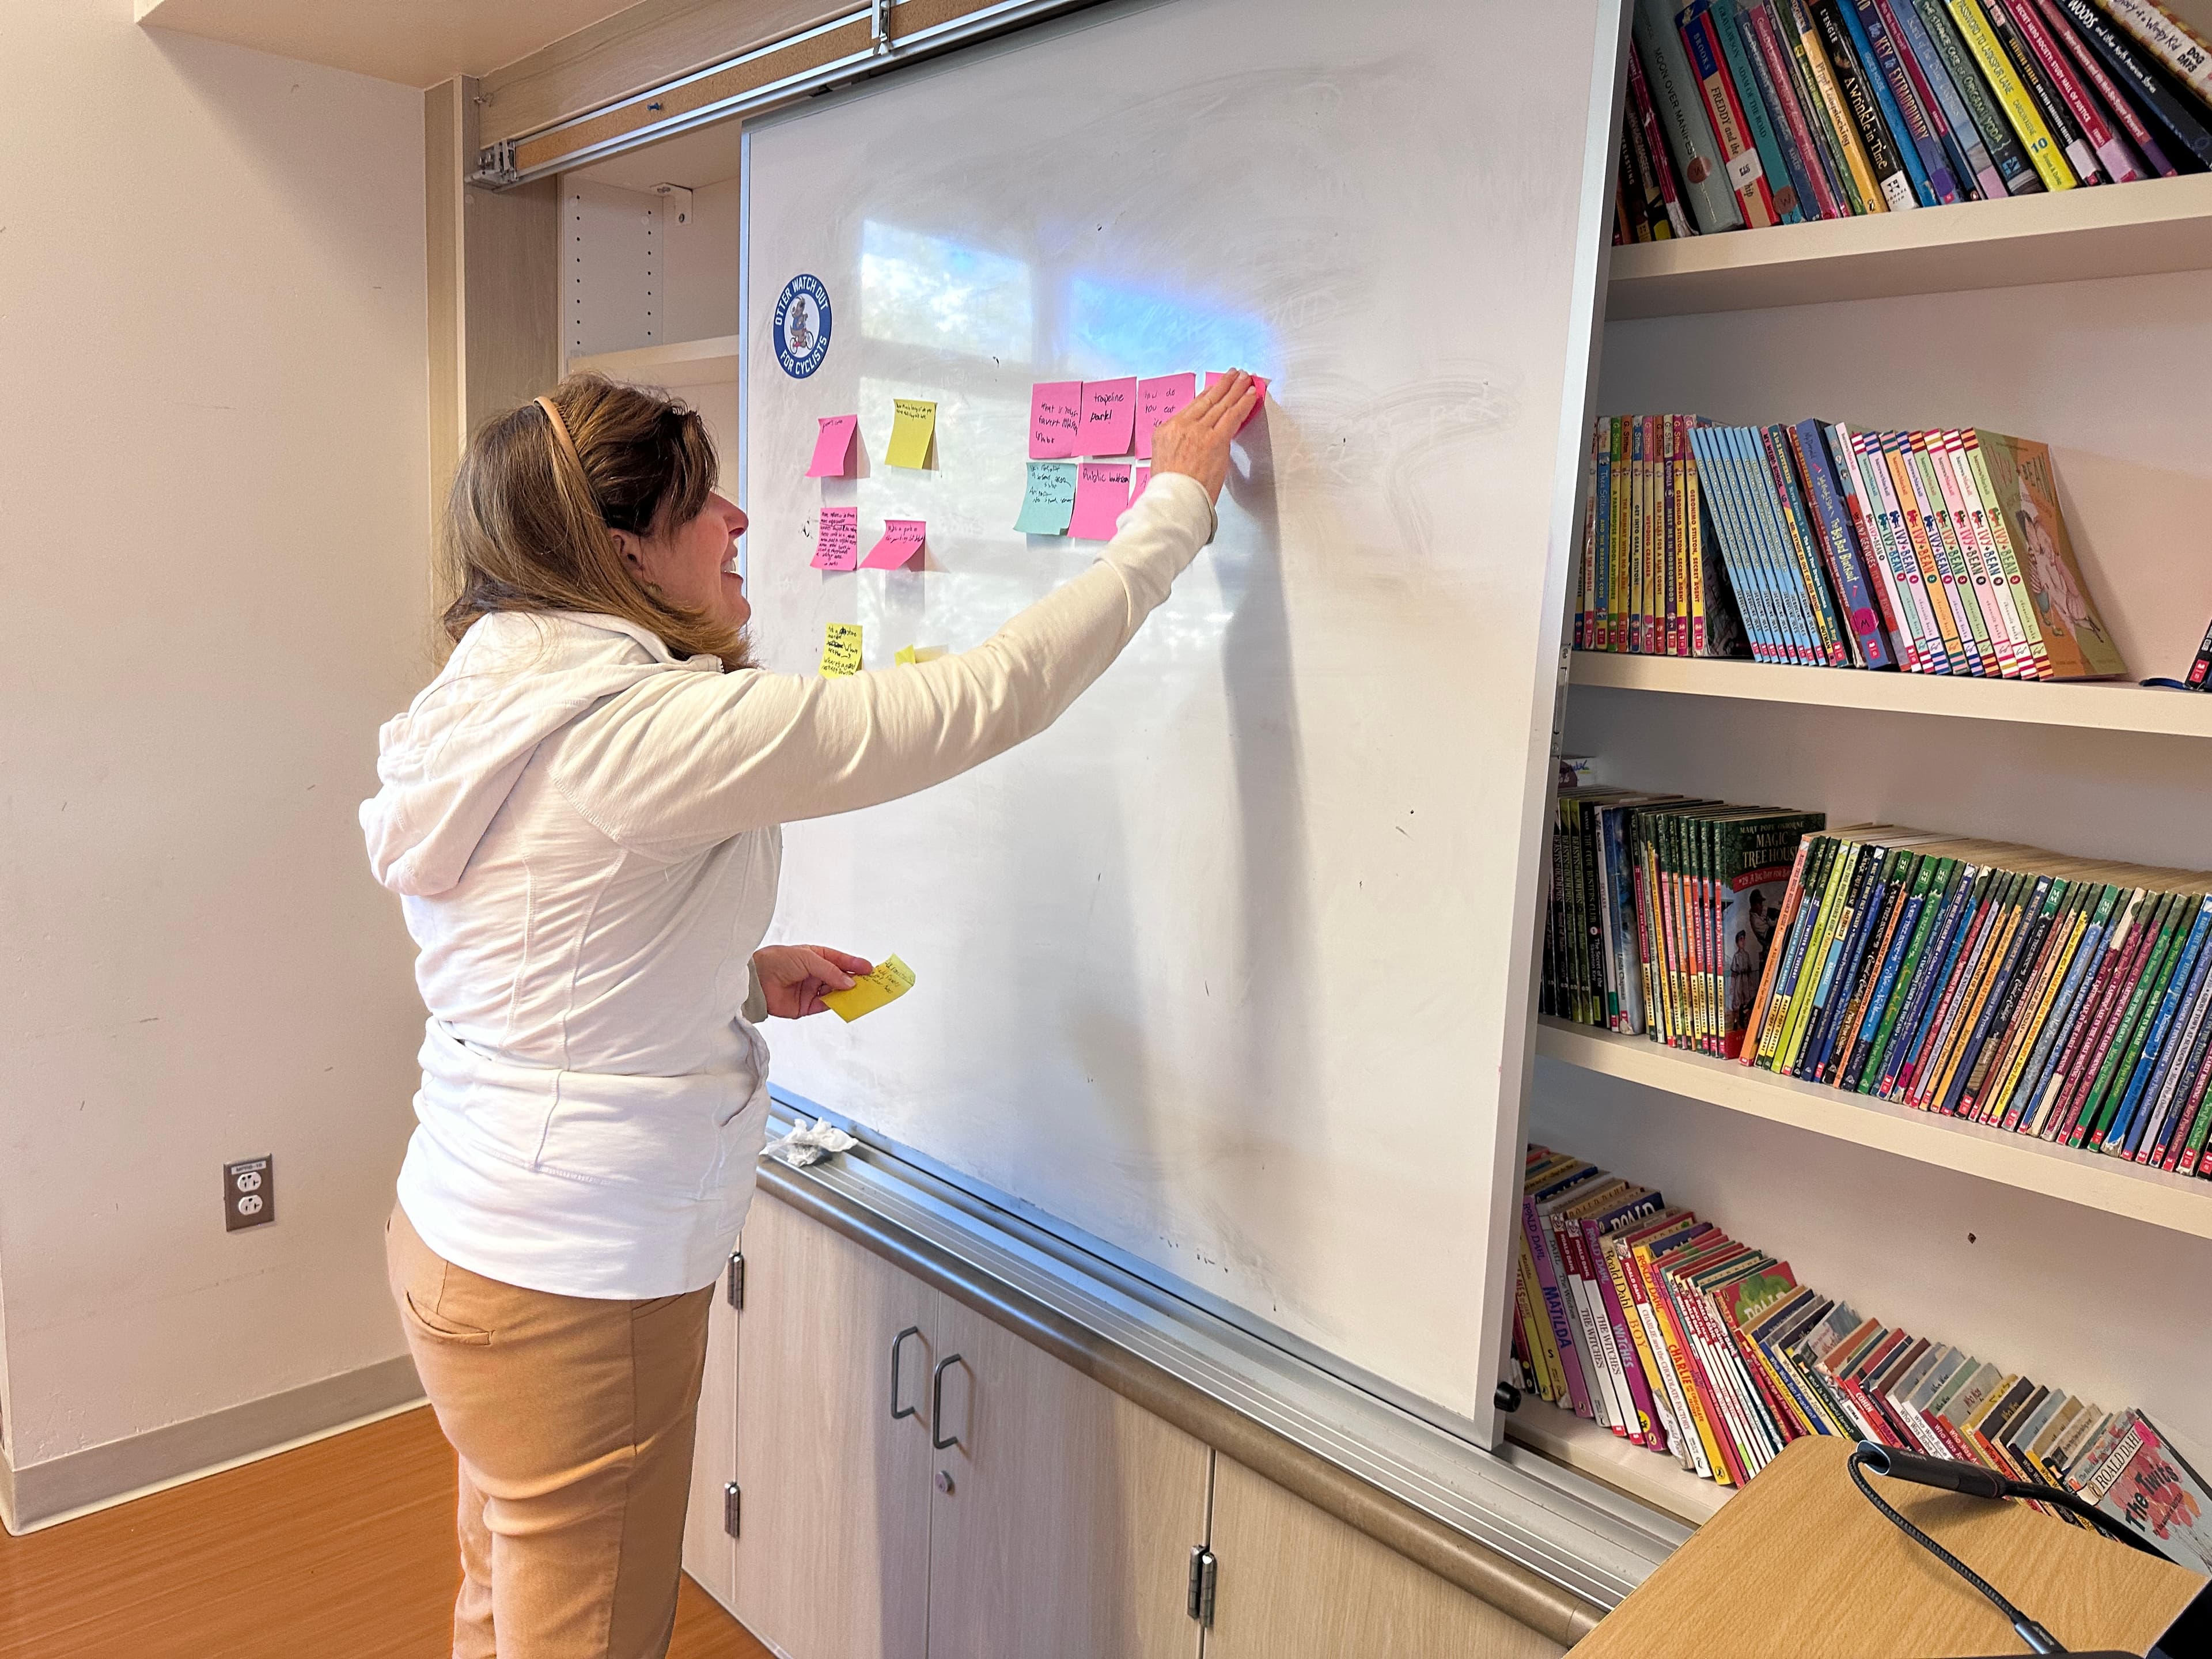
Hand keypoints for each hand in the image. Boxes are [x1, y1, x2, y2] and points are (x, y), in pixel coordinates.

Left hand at [753, 944, 872, 1018]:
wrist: (755, 981)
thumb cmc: (777, 961)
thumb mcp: (807, 958)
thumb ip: (830, 971)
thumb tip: (849, 983)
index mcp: (815, 957)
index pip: (839, 960)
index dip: (854, 964)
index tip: (870, 969)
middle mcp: (815, 973)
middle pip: (840, 978)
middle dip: (855, 980)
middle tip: (871, 983)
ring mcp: (811, 990)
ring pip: (836, 992)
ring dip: (848, 993)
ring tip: (862, 994)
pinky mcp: (806, 1006)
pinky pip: (826, 1005)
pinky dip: (837, 1004)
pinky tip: (846, 1002)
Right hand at [1149, 370, 1259, 502]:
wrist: (1173, 499)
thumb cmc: (1170, 489)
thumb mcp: (1163, 460)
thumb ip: (1179, 446)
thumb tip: (1194, 445)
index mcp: (1167, 430)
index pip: (1192, 407)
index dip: (1208, 395)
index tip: (1215, 388)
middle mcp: (1182, 426)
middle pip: (1208, 400)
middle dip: (1223, 385)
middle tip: (1233, 375)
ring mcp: (1199, 431)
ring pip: (1221, 404)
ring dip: (1236, 389)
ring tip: (1245, 379)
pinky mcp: (1215, 439)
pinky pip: (1233, 416)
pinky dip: (1244, 403)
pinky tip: (1251, 395)